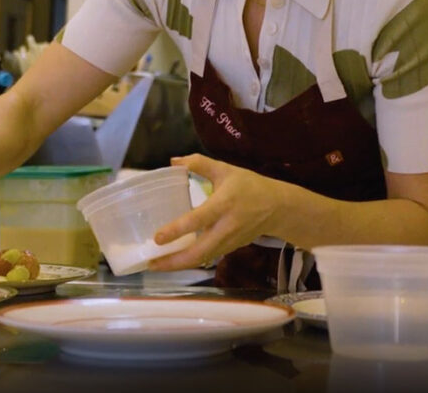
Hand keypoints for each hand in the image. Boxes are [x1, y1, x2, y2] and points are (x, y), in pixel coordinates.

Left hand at [146, 154, 288, 270]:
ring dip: (179, 265)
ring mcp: (229, 241)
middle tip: (150, 263)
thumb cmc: (249, 185)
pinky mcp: (230, 248)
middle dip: (174, 261)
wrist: (277, 207)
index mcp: (223, 204)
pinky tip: (174, 261)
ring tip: (156, 265)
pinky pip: (208, 258)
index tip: (157, 238)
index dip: (177, 230)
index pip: (197, 220)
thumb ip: (198, 163)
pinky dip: (190, 262)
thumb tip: (173, 161)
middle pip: (198, 251)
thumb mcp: (225, 169)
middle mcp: (226, 227)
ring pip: (202, 259)